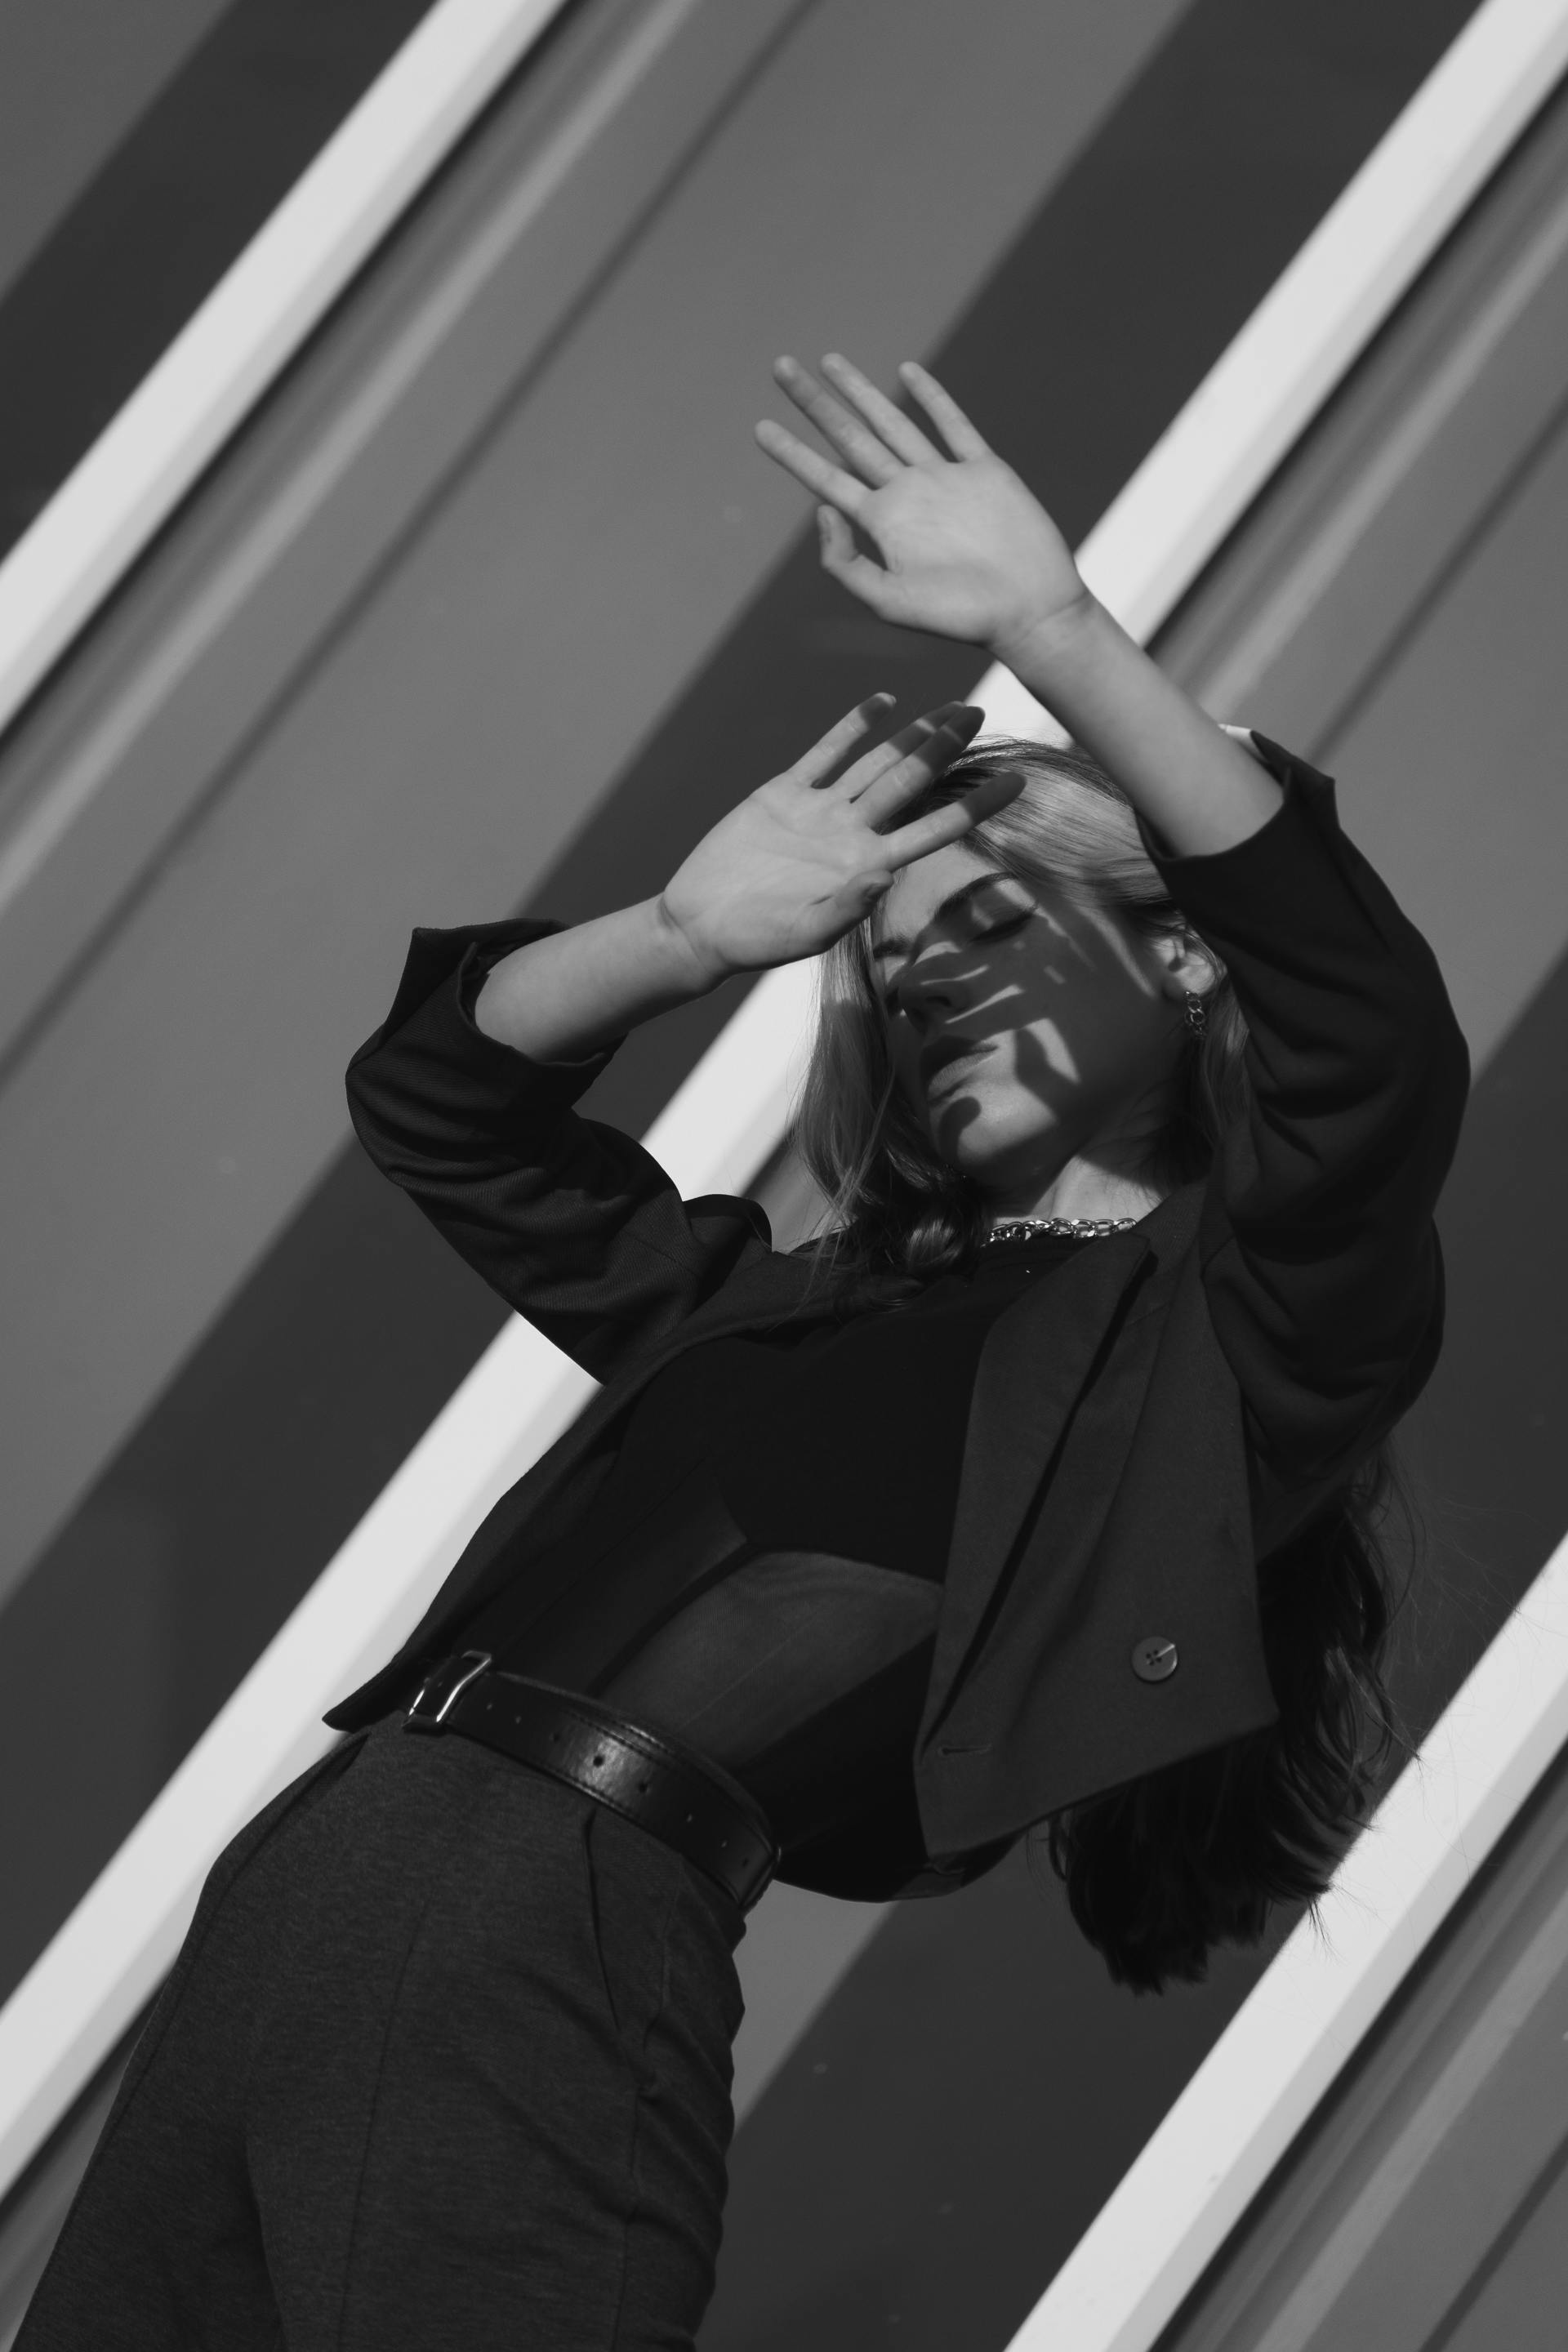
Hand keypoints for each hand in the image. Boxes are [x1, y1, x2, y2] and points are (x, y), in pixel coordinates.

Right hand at [659, 696, 1023, 983]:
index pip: (935, 829)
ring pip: (876, 762)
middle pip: (911, 782)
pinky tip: (884, 702)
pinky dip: (852, 726)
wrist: (701, 925)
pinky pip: (824, 753)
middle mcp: (852, 833)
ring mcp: (820, 809)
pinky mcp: (783, 793)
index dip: (976, 806)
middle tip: (982, 713)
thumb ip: (846, 906)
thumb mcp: (805, 933)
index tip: (1018, 784)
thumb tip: (884, 875)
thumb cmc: (756, 942)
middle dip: (946, 749)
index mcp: (868, 867)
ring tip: (951, 706)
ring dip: (913, 734)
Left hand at [755, 353, 1087, 663]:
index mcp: (883, 524)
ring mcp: (945, 479)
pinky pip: (954, 425)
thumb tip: (821, 508)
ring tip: (828, 361)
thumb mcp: (887, 602)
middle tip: (780, 367)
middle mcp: (908, 495)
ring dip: (860, 391)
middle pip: (850, 438)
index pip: (826, 477)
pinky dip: (932, 397)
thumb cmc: (960, 618)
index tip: (759, 427)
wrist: (1028, 612)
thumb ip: (845, 563)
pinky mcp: (985, 470)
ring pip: (893, 422)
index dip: (792, 452)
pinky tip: (907, 373)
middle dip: (815, 404)